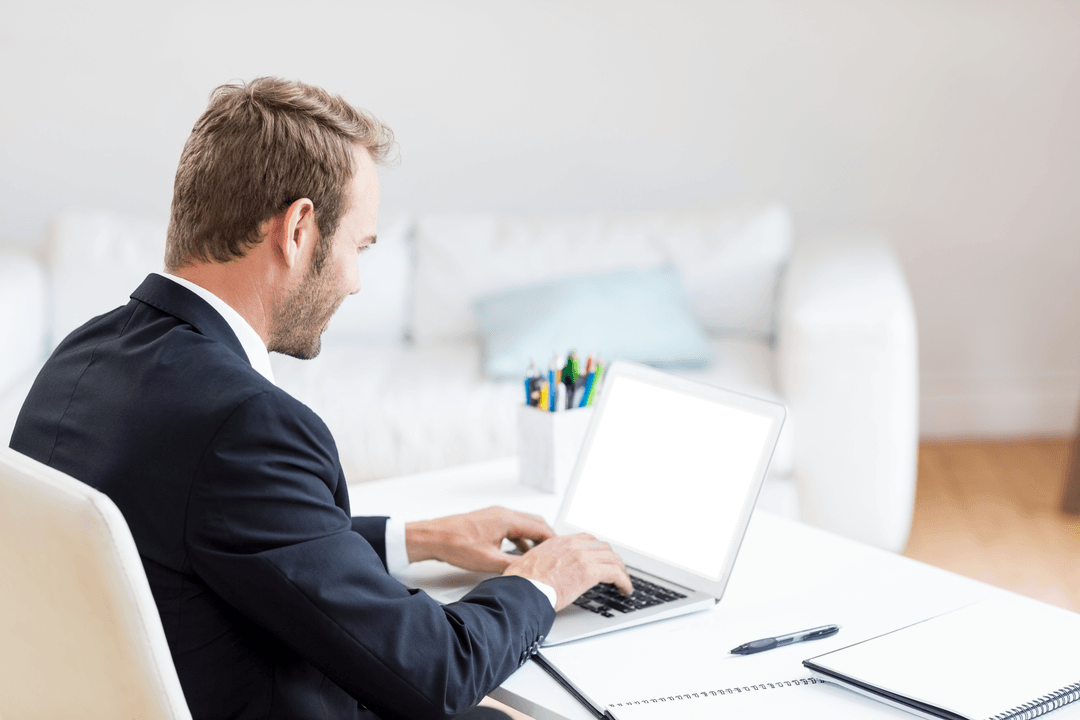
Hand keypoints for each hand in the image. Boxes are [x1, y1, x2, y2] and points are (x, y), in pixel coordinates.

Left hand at [405, 506, 553, 572]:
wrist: (433, 537)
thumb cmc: (455, 544)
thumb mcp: (488, 561)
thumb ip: (512, 566)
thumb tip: (528, 574)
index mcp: (507, 519)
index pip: (540, 527)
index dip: (554, 541)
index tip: (562, 551)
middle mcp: (503, 513)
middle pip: (535, 523)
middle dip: (546, 539)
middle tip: (555, 554)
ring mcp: (495, 515)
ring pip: (523, 525)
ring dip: (533, 539)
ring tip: (540, 556)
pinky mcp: (488, 521)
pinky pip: (512, 527)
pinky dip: (520, 538)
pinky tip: (518, 553)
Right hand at [502, 533, 632, 610]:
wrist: (522, 590)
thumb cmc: (521, 583)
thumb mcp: (531, 566)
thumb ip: (542, 565)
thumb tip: (541, 576)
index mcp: (558, 542)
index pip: (586, 539)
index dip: (597, 550)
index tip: (601, 558)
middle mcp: (572, 545)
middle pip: (602, 547)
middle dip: (611, 559)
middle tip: (615, 571)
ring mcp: (582, 556)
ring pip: (612, 558)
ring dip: (620, 570)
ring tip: (623, 582)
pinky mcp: (590, 571)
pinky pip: (616, 573)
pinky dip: (624, 581)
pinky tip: (625, 589)